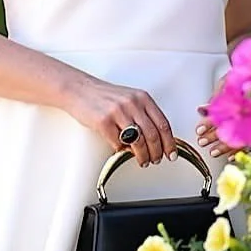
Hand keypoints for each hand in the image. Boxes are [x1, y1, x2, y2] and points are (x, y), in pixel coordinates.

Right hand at [62, 75, 176, 166]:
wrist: (78, 89)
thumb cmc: (103, 96)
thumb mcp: (129, 98)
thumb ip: (143, 113)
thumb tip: (157, 137)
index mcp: (142, 98)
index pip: (163, 124)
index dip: (169, 143)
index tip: (171, 153)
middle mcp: (132, 104)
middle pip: (153, 135)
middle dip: (157, 152)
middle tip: (156, 160)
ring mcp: (118, 112)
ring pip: (138, 142)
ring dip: (143, 156)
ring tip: (143, 161)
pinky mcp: (103, 122)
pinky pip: (118, 143)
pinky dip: (122, 151)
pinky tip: (123, 151)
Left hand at [195, 76, 245, 160]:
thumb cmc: (247, 78)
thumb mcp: (229, 83)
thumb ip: (217, 98)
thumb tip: (202, 110)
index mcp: (245, 98)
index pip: (223, 114)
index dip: (210, 123)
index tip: (199, 129)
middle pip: (232, 128)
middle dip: (215, 136)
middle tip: (202, 141)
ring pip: (242, 138)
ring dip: (225, 146)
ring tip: (213, 151)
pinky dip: (241, 149)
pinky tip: (231, 157)